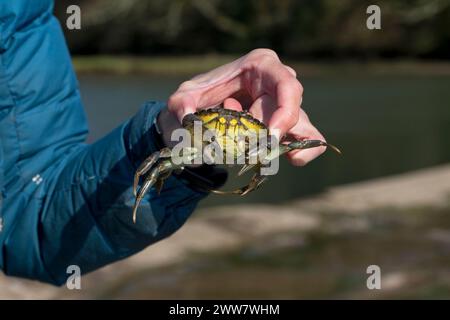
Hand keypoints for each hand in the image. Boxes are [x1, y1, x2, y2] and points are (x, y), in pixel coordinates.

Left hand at [159, 48, 325, 165]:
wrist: (199, 113)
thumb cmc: (196, 99)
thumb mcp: (182, 98)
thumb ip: (181, 105)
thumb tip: (190, 120)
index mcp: (261, 65)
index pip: (287, 85)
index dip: (284, 112)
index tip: (269, 137)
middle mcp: (279, 82)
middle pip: (292, 112)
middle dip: (267, 135)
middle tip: (243, 147)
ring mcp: (286, 105)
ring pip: (304, 130)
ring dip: (278, 147)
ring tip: (249, 151)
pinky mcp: (288, 127)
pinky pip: (309, 141)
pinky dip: (299, 154)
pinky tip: (273, 157)